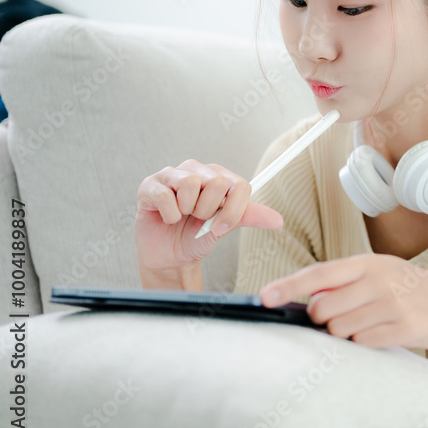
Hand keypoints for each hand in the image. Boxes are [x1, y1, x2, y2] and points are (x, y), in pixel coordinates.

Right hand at [135, 159, 283, 276]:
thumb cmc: (196, 237)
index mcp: (219, 177)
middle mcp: (197, 170)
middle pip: (218, 182)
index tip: (222, 227)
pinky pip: (166, 196)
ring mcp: (172, 175)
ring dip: (187, 211)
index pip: (240, 184)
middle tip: (197, 218)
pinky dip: (169, 215)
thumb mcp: (225, 227)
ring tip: (182, 216)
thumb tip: (278, 220)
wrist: (170, 257)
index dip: (234, 210)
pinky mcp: (150, 185)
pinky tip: (166, 218)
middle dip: (208, 211)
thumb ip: (249, 217)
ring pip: (191, 184)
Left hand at [260, 253, 427, 356]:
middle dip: (322, 319)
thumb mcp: (378, 273)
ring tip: (366, 324)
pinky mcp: (404, 329)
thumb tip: (310, 302)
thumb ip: (344, 283)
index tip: (264, 297)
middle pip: (323, 309)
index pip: (319, 274)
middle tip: (340, 317)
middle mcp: (379, 281)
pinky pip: (363, 343)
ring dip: (345, 333)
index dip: (289, 286)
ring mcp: (392, 305)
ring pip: (340, 329)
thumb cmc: (406, 288)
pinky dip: (364, 342)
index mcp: (367, 263)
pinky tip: (380, 333)